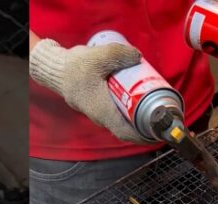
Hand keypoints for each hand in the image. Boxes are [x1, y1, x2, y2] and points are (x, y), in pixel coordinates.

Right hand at [29, 38, 152, 143]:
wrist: (57, 70)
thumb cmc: (74, 68)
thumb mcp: (98, 57)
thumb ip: (119, 54)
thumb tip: (138, 57)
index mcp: (103, 112)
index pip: (126, 133)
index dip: (144, 136)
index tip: (158, 132)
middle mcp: (101, 117)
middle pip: (127, 127)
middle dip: (145, 123)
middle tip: (160, 112)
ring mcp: (99, 113)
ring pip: (122, 119)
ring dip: (137, 115)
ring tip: (153, 103)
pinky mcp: (99, 106)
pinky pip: (117, 112)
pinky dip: (129, 107)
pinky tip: (138, 96)